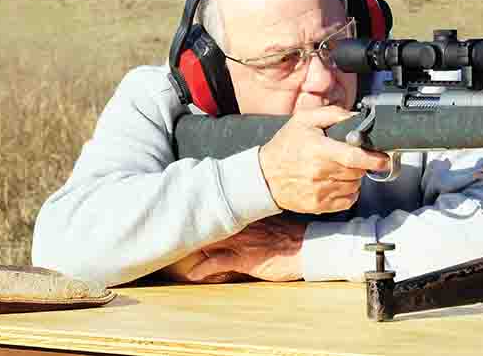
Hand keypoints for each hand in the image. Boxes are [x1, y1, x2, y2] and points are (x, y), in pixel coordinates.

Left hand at [161, 216, 306, 282]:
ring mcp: (244, 242)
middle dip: (190, 227)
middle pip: (209, 223)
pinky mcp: (247, 259)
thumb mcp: (278, 222)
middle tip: (169, 228)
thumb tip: (250, 220)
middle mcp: (243, 225)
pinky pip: (219, 263)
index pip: (220, 208)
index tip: (185, 208)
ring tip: (172, 252)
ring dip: (192, 247)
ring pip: (209, 241)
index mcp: (251, 214)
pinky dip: (203, 269)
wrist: (313, 247)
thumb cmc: (298, 237)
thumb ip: (260, 220)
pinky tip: (192, 274)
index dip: (202, 210)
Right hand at [257, 106, 389, 213]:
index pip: (355, 157)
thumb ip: (333, 114)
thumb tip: (356, 117)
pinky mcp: (319, 206)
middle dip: (361, 164)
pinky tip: (337, 182)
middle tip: (352, 157)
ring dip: (354, 178)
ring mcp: (320, 192)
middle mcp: (320, 173)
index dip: (374, 159)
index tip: (383, 158)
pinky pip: (347, 201)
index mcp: (319, 150)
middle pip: (358, 172)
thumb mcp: (304, 120)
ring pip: (355, 186)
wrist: (263, 176)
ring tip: (339, 169)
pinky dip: (348, 192)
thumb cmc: (284, 147)